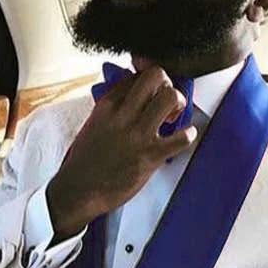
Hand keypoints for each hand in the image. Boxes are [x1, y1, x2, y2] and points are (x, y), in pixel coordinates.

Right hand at [46, 67, 197, 240]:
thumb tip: (127, 99)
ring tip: (173, 117)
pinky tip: (184, 137)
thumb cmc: (84, 163)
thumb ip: (111, 109)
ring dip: (178, 103)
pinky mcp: (149, 157)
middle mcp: (123, 115)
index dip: (149, 80)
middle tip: (166, 100)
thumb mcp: (93, 125)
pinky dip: (188, 135)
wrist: (78, 191)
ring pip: (170, 98)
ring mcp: (137, 135)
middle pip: (156, 75)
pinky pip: (181, 138)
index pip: (136, 75)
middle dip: (167, 84)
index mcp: (107, 106)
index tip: (153, 89)